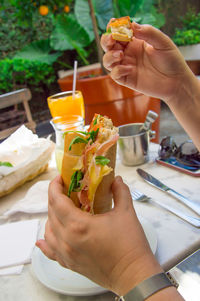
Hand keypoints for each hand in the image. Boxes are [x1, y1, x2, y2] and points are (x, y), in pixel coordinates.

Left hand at [36, 175, 161, 294]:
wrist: (133, 275)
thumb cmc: (130, 244)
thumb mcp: (126, 212)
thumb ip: (120, 191)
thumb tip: (116, 179)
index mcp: (78, 225)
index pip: (56, 201)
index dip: (54, 186)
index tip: (60, 178)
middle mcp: (66, 240)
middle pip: (51, 213)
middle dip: (55, 198)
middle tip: (66, 190)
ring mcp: (66, 254)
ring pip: (48, 231)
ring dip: (52, 217)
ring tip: (63, 209)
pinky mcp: (69, 264)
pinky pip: (50, 252)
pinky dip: (46, 242)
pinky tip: (42, 240)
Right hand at [101, 22, 191, 102]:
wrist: (176, 81)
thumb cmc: (171, 60)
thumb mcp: (162, 42)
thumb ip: (148, 32)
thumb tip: (132, 25)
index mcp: (134, 42)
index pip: (118, 33)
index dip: (113, 28)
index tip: (113, 23)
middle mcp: (128, 54)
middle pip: (109, 46)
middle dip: (106, 41)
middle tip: (111, 39)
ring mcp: (126, 66)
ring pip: (108, 60)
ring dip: (109, 56)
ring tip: (119, 55)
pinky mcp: (127, 79)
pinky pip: (115, 74)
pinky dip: (118, 70)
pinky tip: (129, 69)